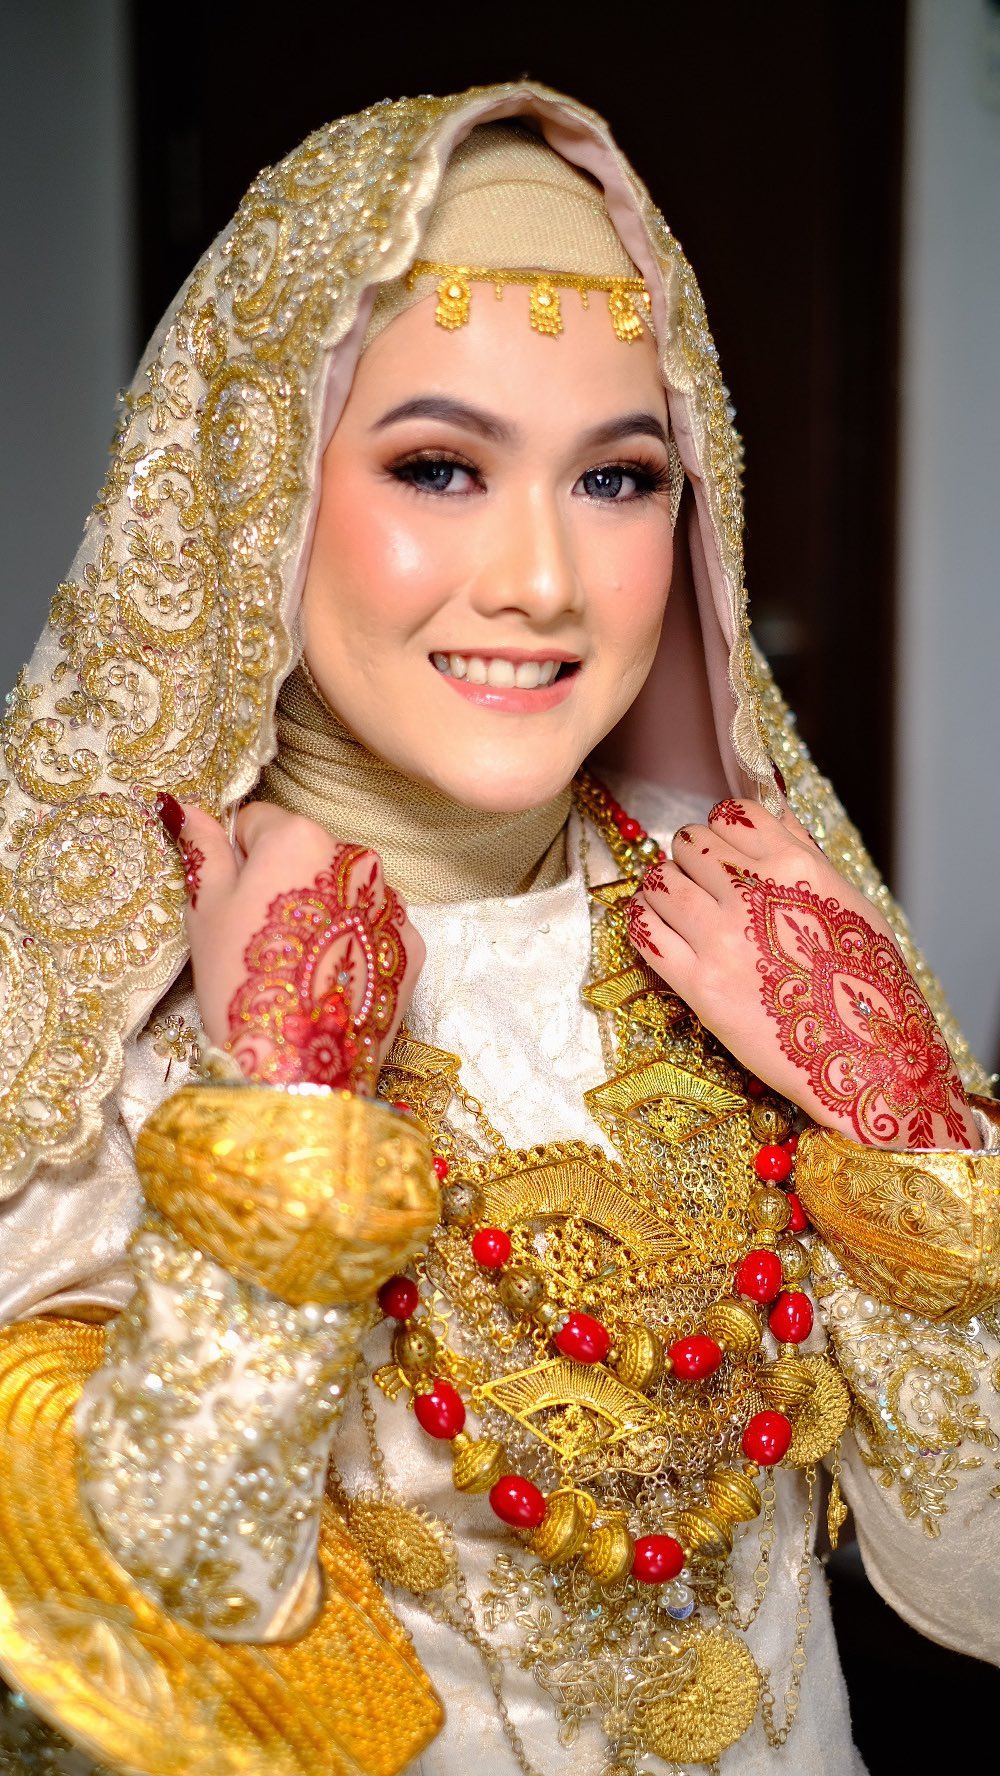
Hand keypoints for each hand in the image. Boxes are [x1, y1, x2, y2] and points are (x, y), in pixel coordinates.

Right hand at [157, 795, 423, 1090]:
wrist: (297, 1065)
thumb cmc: (240, 980)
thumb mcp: (206, 910)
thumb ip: (202, 848)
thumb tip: (184, 805)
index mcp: (298, 837)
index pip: (258, 824)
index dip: (239, 861)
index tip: (234, 903)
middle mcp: (356, 857)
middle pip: (309, 855)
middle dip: (287, 884)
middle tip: (266, 941)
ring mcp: (391, 903)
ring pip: (346, 891)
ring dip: (326, 911)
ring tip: (302, 966)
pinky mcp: (412, 946)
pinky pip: (377, 929)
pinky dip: (357, 945)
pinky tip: (333, 980)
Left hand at [626, 797, 977, 1151]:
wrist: (865, 1053)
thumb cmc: (865, 978)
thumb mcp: (846, 898)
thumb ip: (802, 849)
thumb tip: (772, 808)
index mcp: (793, 866)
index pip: (730, 814)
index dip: (721, 828)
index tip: (723, 849)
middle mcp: (753, 893)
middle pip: (687, 843)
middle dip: (688, 856)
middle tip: (697, 880)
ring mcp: (720, 938)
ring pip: (658, 880)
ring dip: (662, 887)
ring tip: (674, 904)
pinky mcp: (698, 984)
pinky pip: (644, 930)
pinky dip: (641, 920)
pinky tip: (654, 926)